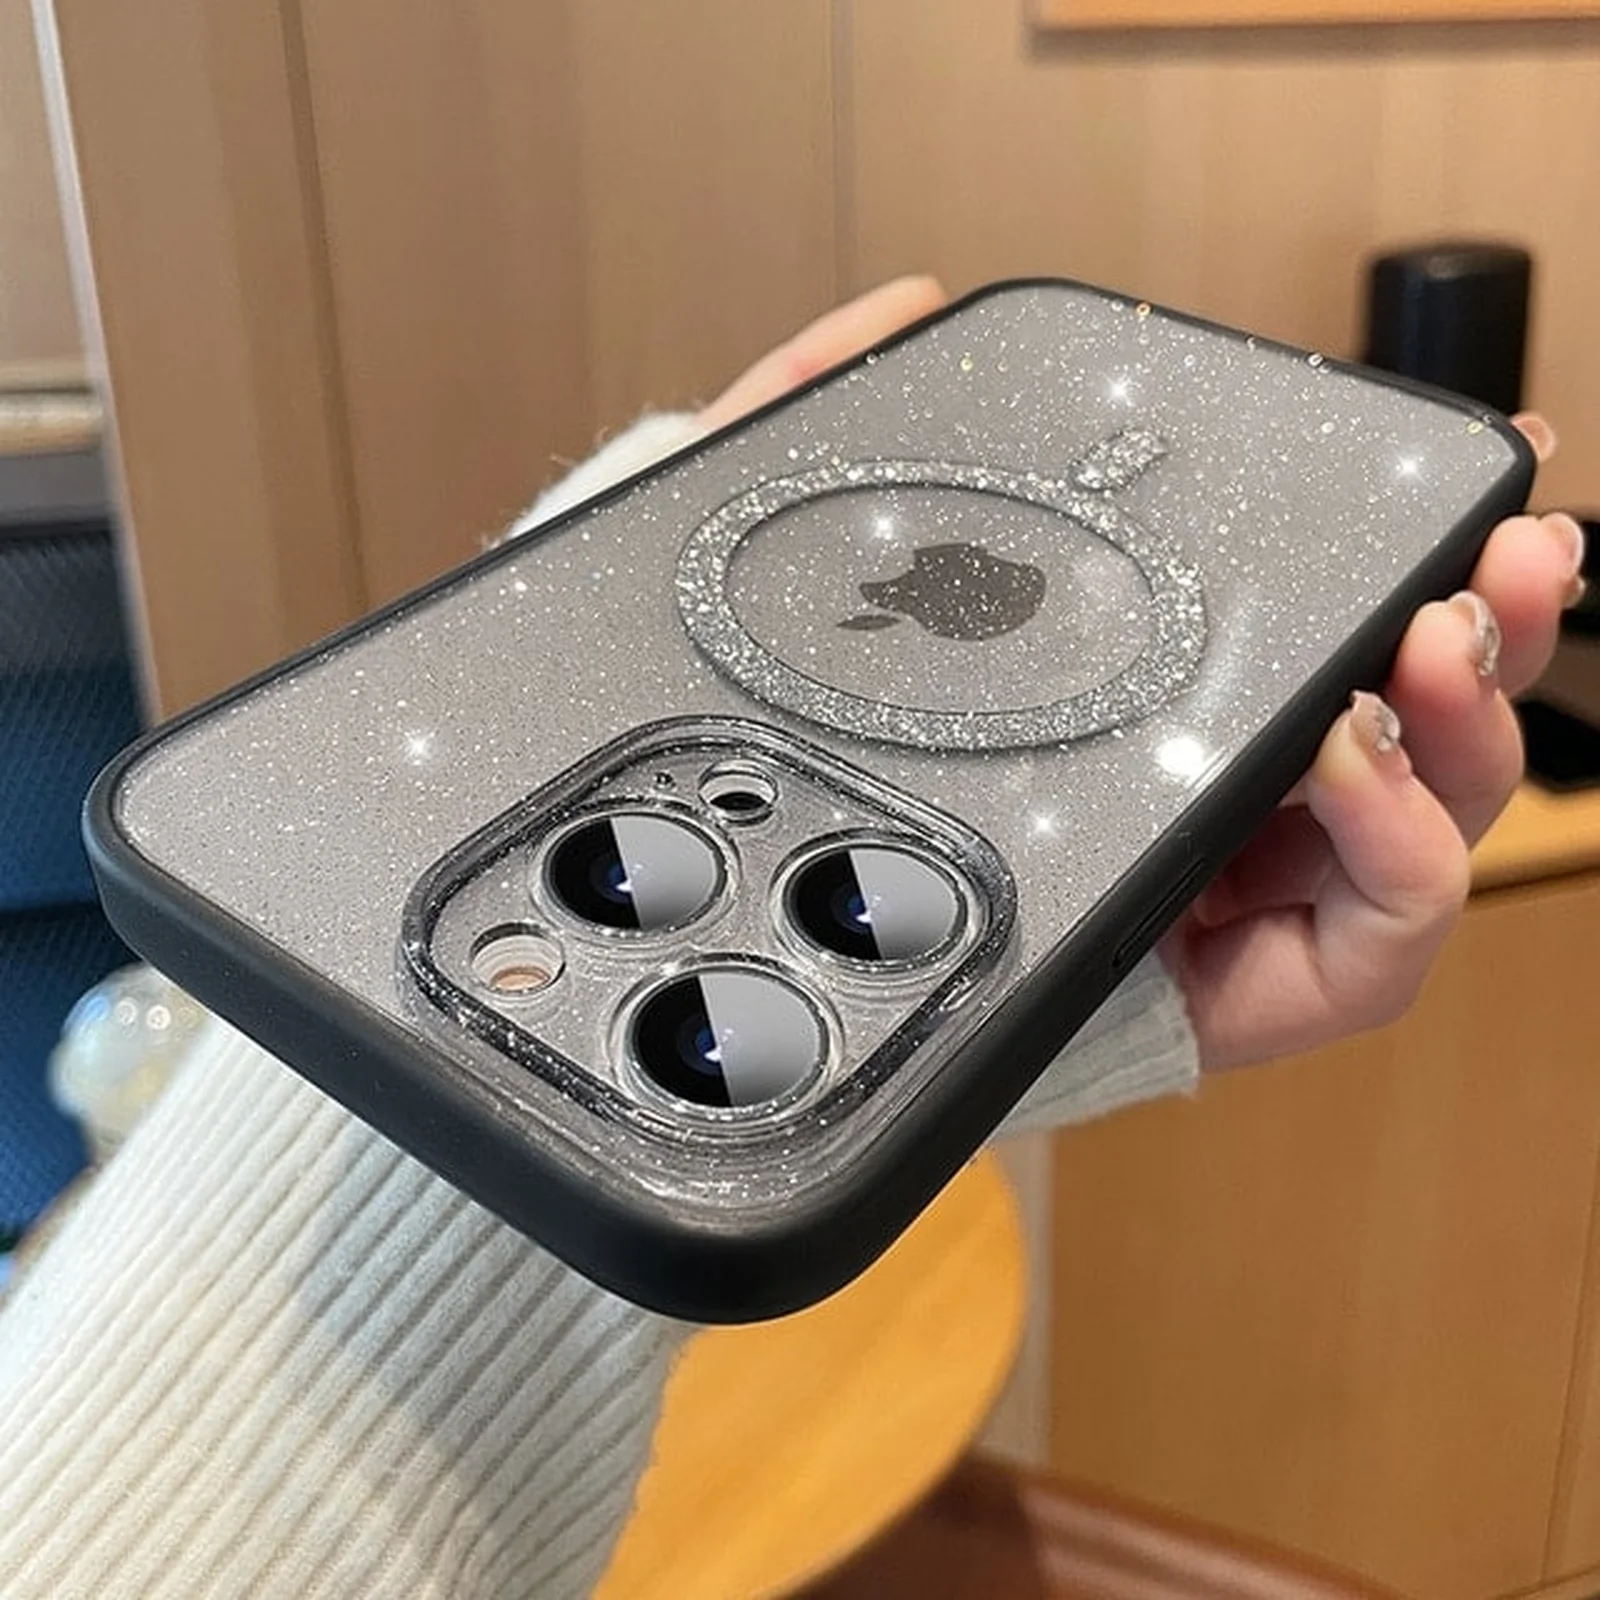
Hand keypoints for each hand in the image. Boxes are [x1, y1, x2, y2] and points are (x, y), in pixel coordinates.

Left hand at [701, 280, 1583, 1073]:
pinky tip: (1343, 762)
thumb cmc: (869, 773)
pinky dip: (1398, 837)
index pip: (1355, 612)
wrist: (847, 950)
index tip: (1483, 456)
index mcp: (1197, 692)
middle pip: (1442, 703)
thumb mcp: (836, 585)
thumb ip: (841, 430)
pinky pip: (1391, 929)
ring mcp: (1275, 885)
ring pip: (1448, 801)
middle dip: (1498, 616)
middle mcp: (1258, 781)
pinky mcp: (1272, 986)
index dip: (1436, 541)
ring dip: (1474, 715)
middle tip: (1506, 544)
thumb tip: (903, 304)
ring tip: (1433, 641)